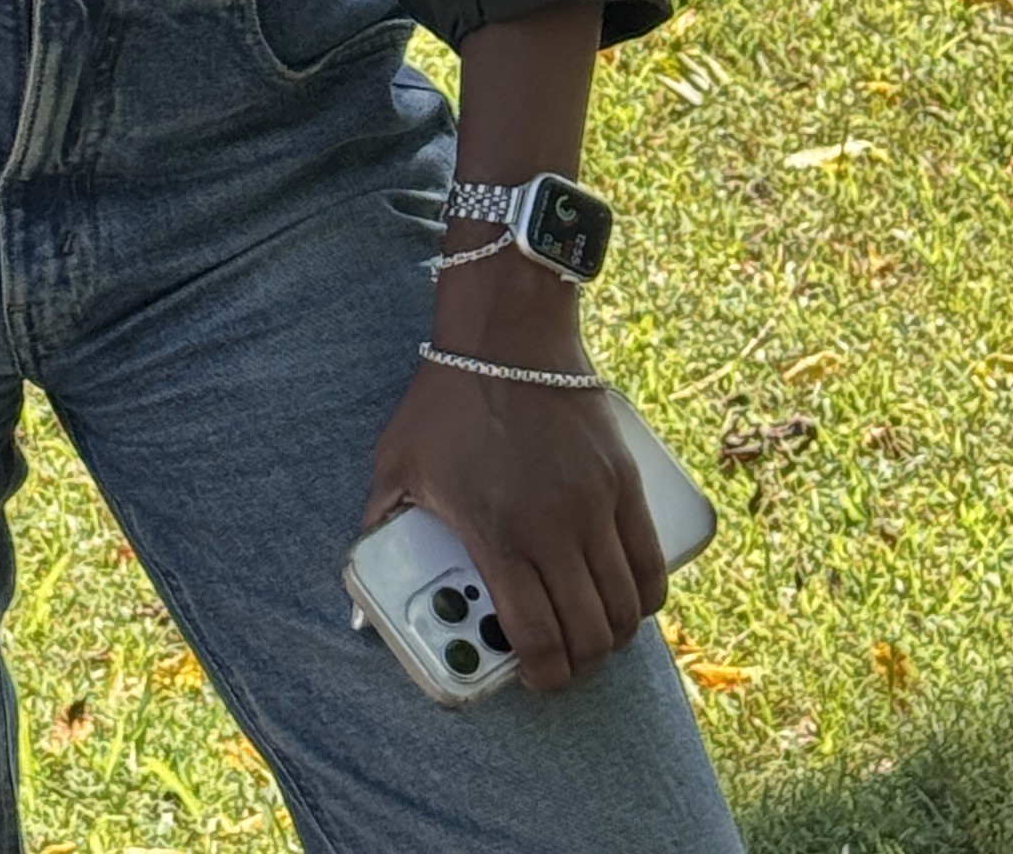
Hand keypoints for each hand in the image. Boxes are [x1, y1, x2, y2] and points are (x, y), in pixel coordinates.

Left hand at [358, 358, 668, 696]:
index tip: (535, 679)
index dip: (543, 675)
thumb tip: (362, 566)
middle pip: (588, 633)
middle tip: (564, 660)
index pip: (535, 637)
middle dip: (579, 663)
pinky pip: (650, 563)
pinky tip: (629, 602)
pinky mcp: (626, 483)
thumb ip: (381, 518)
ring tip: (595, 634)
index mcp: (496, 534)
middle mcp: (553, 529)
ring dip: (613, 636)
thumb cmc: (448, 397)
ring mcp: (595, 507)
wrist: (506, 335)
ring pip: (625, 607)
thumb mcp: (399, 461)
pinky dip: (646, 597)